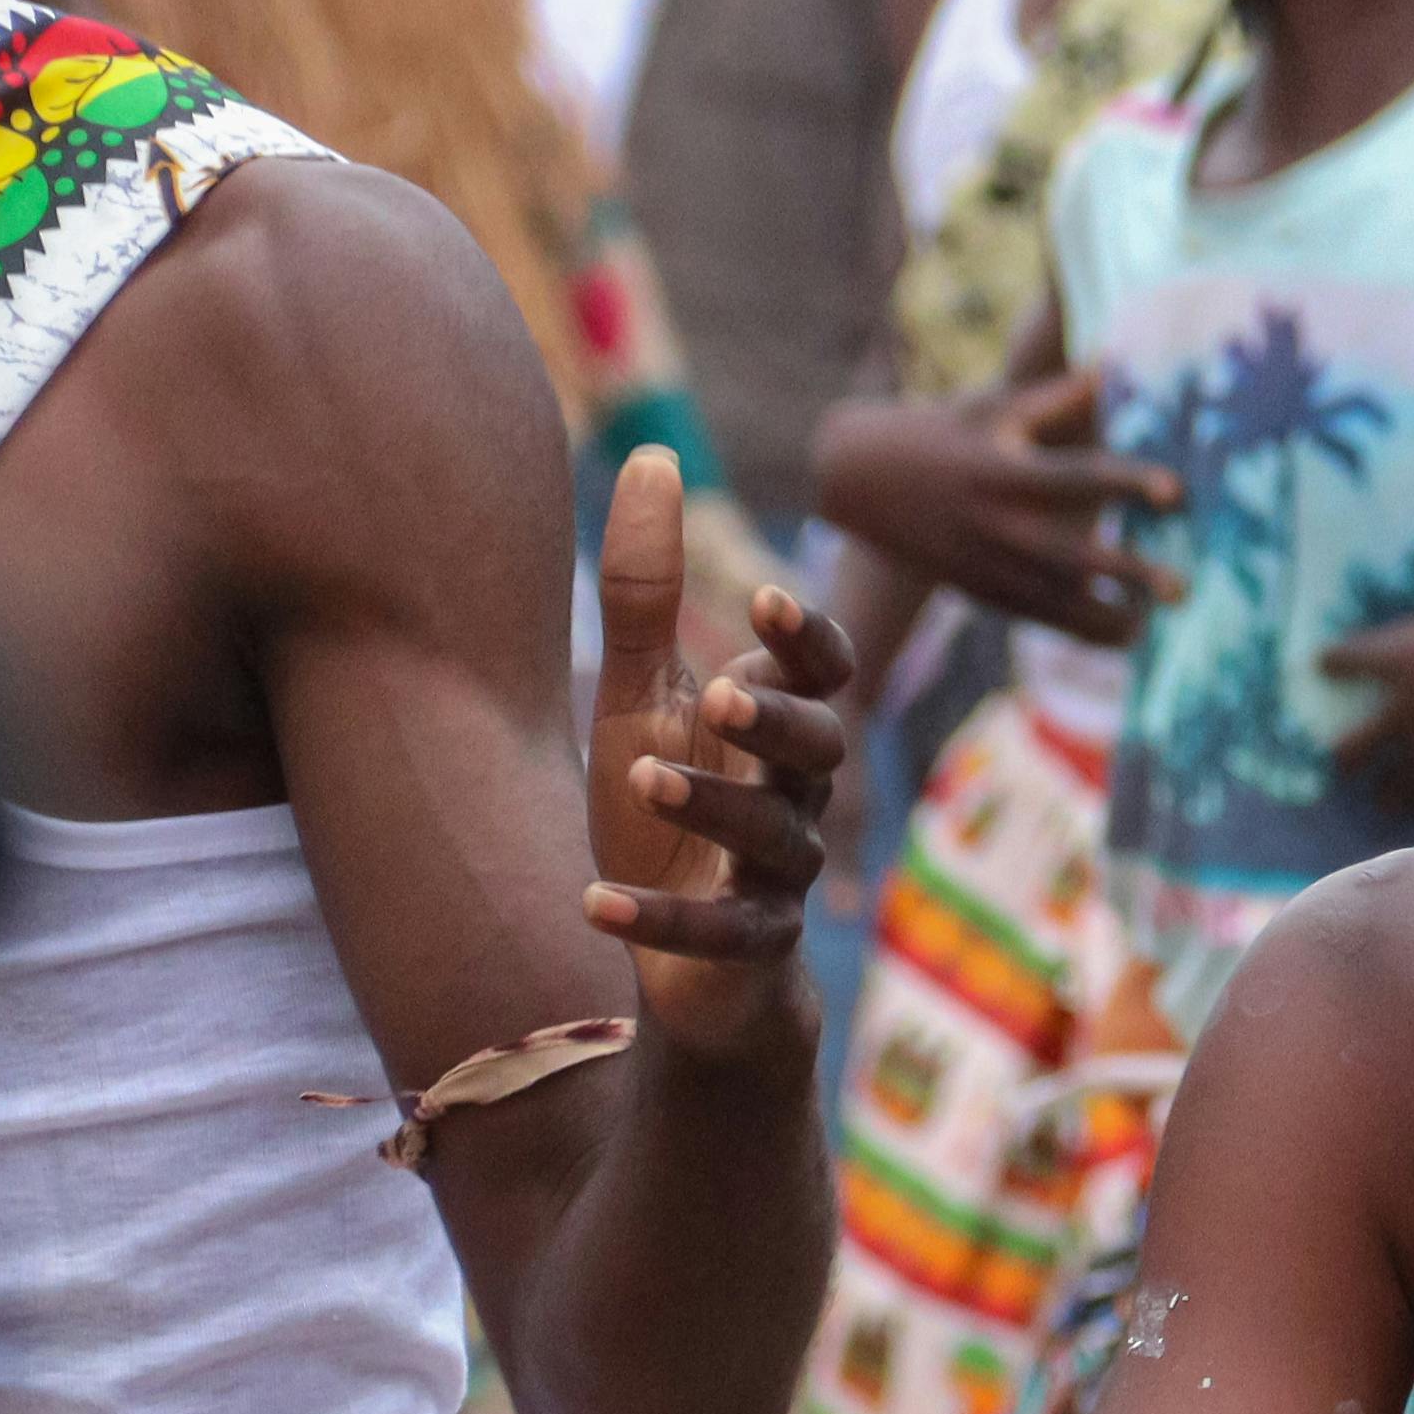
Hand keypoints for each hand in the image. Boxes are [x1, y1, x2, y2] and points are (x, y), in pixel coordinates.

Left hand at [579, 446, 858, 1051]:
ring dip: (713, 807)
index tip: (766, 602)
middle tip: (720, 695)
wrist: (679, 959)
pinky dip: (660, 923)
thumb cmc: (664, 809)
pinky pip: (720, 935)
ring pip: (775, 840)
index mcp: (776, 726)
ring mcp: (780, 878)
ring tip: (643, 778)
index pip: (821, 673)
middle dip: (774, 721)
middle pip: (818, 749)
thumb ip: (646, 591)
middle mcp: (796, 796)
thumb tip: (654, 455)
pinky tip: (593, 904)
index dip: (806, 641)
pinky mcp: (751, 950)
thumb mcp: (639, 695)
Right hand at [804, 367, 1180, 642]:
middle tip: (1183, 589)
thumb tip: (1113, 361)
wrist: (856, 480)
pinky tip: (1126, 629)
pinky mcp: (981, 591)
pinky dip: (1084, 628)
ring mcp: (987, 565)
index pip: (1078, 477)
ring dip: (1111, 617)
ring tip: (1154, 619)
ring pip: (1058, 605)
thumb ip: (1057, 396)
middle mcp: (998, 525)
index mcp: (1005, 471)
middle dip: (1130, 575)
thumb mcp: (992, 406)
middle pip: (1075, 557)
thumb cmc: (939, 431)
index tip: (1178, 492)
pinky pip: (1040, 619)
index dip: (1129, 484)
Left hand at [1318, 541, 1413, 781]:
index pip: (1353, 658)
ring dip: (1394, 791)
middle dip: (1346, 755)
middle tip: (1337, 763)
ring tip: (1384, 802)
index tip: (1322, 664)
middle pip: (1359, 741)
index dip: (1336, 662)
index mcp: (1403, 654)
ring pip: (1403, 777)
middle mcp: (1410, 704)